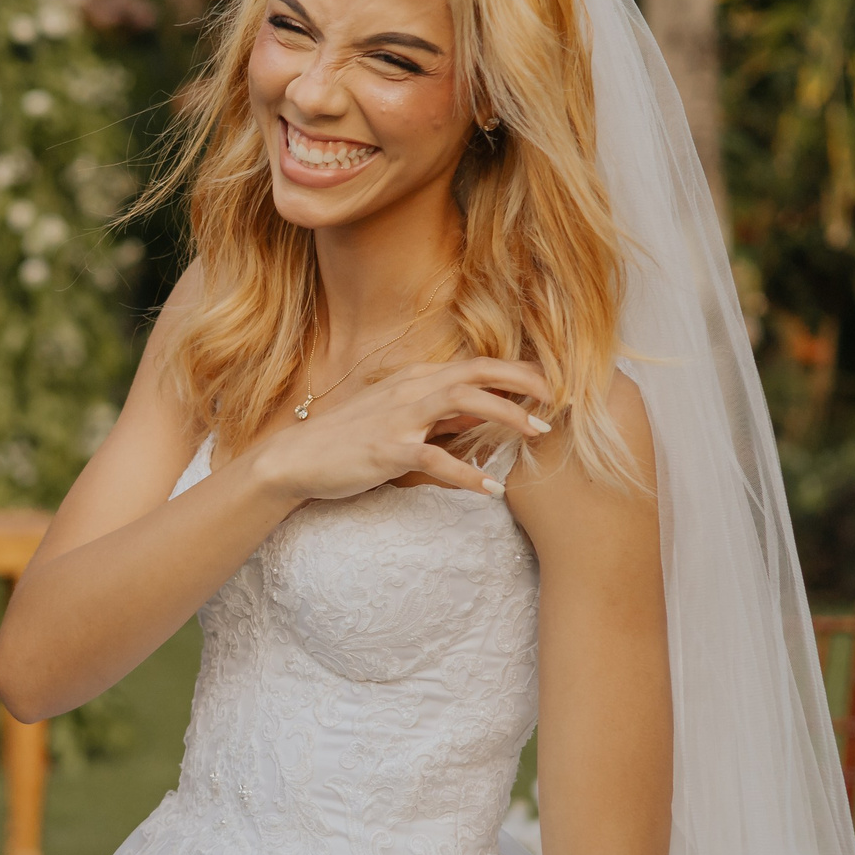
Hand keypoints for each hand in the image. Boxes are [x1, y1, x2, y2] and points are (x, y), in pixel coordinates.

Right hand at [250, 356, 552, 502]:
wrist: (296, 457)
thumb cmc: (348, 438)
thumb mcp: (397, 417)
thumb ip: (440, 415)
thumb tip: (483, 416)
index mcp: (415, 379)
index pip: (475, 365)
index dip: (516, 371)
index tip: (548, 386)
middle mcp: (411, 390)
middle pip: (478, 372)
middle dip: (522, 382)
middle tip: (557, 400)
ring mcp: (400, 418)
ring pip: (464, 402)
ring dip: (507, 414)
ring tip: (537, 433)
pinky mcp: (388, 450)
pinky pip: (436, 459)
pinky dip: (468, 474)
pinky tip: (490, 490)